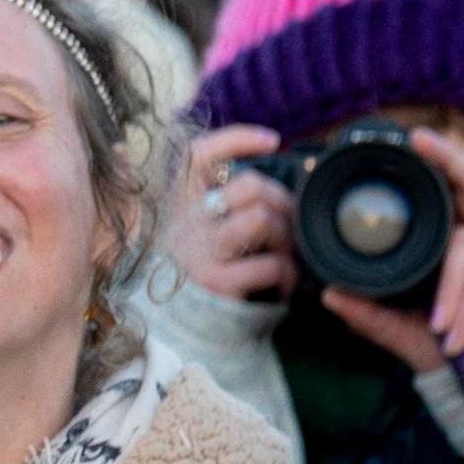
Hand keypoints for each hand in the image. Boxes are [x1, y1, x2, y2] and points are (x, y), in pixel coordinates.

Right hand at [167, 125, 291, 303]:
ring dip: (286, 238)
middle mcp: (182, 221)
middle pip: (251, 185)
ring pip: (263, 219)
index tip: (271, 140)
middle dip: (283, 202)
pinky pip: (272, 264)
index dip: (236, 138)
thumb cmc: (197, 268)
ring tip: (284, 254)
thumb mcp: (193, 227)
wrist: (177, 325)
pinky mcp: (216, 282)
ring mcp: (198, 251)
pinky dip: (288, 275)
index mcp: (176, 201)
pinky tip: (281, 284)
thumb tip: (257, 156)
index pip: (199, 154)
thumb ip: (214, 197)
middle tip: (287, 223)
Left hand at [318, 129, 463, 372]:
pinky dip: (462, 315)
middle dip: (448, 158)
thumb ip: (369, 312)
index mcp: (458, 247)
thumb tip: (328, 295)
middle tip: (419, 140)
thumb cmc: (452, 350)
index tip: (410, 138)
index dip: (437, 163)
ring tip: (437, 327)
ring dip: (447, 291)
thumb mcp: (401, 328)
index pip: (451, 192)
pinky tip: (453, 339)